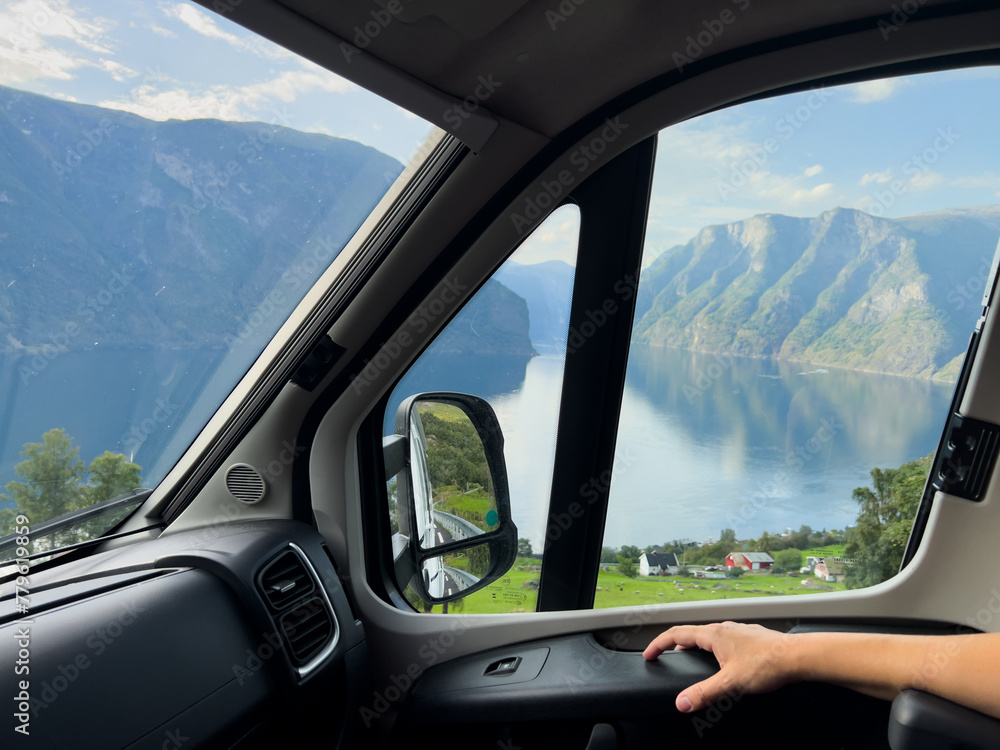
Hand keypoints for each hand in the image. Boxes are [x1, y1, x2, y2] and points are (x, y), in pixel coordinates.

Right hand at [643, 621, 796, 712]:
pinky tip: (726, 661)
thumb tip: (682, 702)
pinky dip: (716, 648)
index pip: (677, 634)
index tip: (649, 653)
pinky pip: (727, 639)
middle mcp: (725, 628)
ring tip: (694, 659)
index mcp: (714, 634)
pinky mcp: (752, 637)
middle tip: (668, 657)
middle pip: (692, 633)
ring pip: (711, 635)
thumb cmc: (767, 664)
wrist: (798, 656)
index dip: (659, 644)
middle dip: (676, 645)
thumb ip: (704, 693)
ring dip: (697, 645)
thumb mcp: (731, 683)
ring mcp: (739, 630)